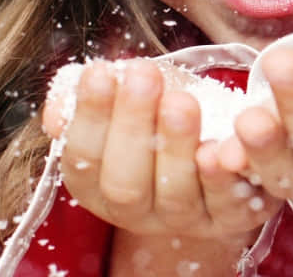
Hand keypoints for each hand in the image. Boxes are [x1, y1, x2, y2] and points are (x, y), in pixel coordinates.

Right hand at [41, 59, 279, 241]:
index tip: (100, 72)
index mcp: (97, 186)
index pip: (83, 160)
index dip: (90, 118)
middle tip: (143, 76)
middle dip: (132, 127)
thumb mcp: (121, 97)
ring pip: (175, 196)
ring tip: (180, 101)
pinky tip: (221, 148)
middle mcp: (136, 212)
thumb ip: (84, 97)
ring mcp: (183, 220)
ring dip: (176, 147)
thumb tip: (63, 101)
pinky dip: (223, 178)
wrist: (217, 134)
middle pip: (125, 184)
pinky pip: (226, 205)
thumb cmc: (158, 110)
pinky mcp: (230, 218)